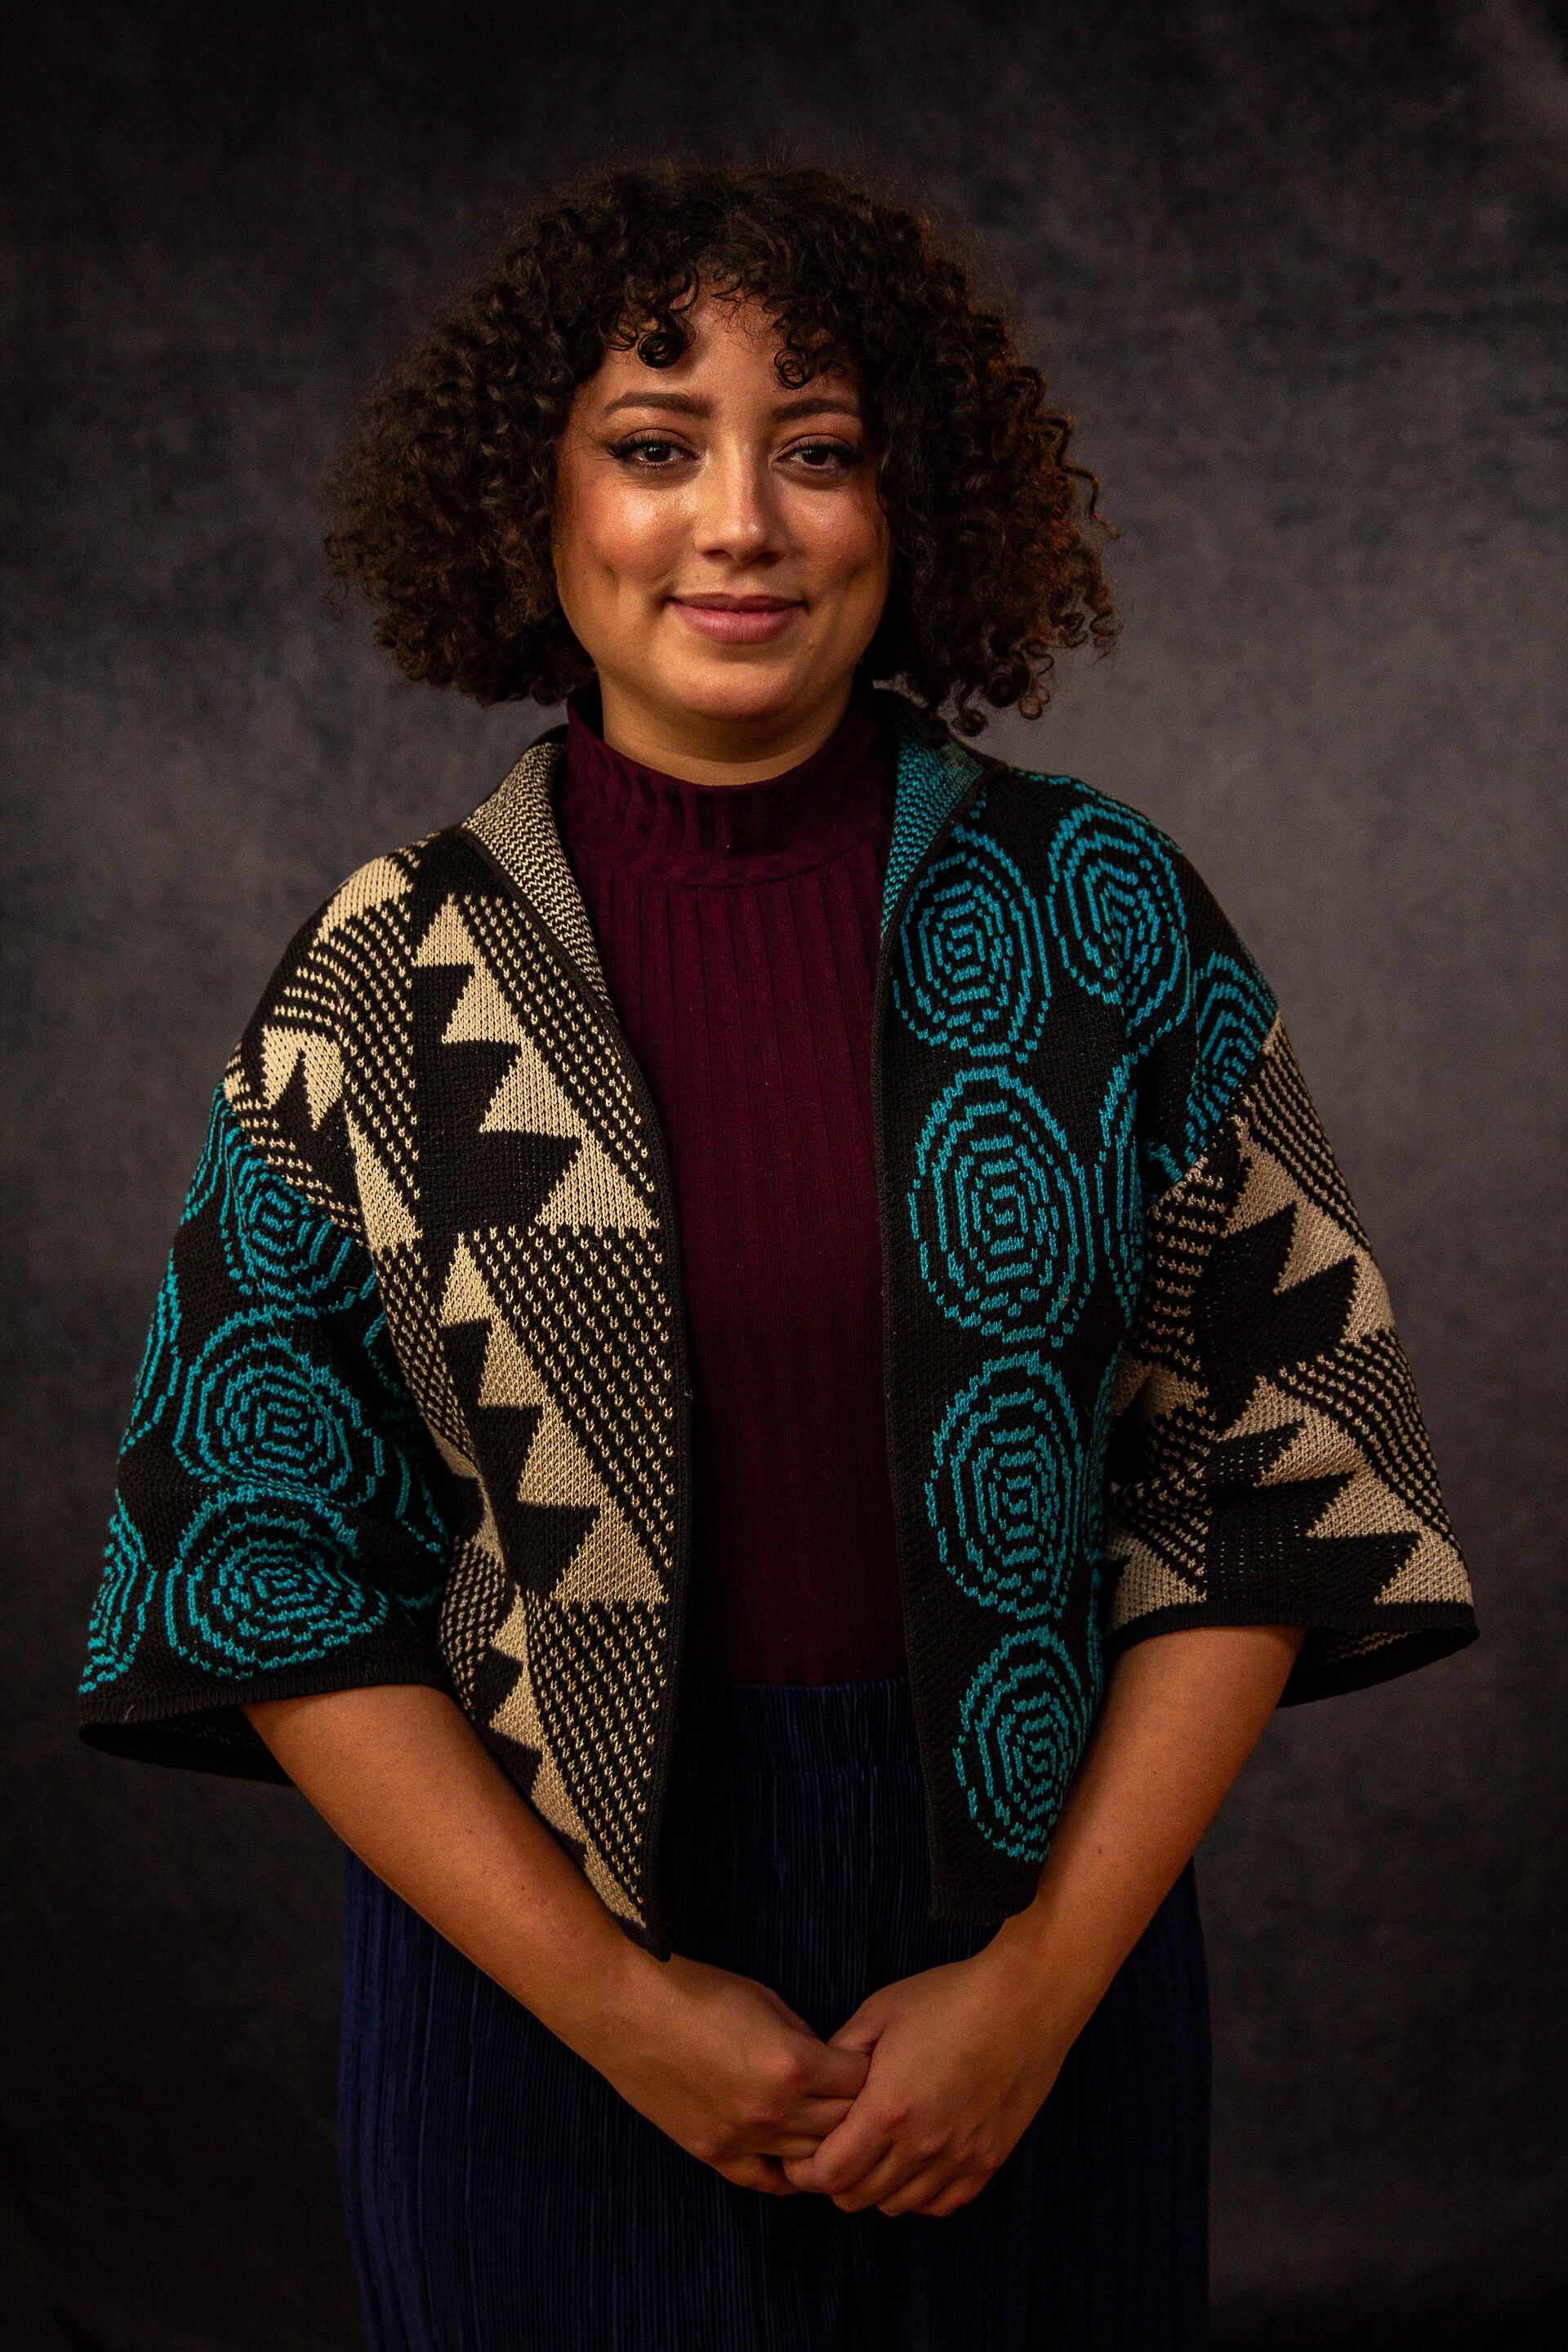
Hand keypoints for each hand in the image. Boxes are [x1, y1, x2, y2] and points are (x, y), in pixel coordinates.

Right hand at [572, 1948, 870, 2196]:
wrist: (626, 2009)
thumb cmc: (695, 1991)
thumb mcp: (765, 1999)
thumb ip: (803, 2037)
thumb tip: (828, 2062)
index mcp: (795, 2063)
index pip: (861, 2083)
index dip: (870, 2071)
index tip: (869, 2063)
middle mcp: (776, 2110)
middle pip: (845, 2127)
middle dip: (858, 2110)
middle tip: (861, 2099)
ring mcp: (743, 2138)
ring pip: (811, 2160)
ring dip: (827, 2143)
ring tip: (834, 2128)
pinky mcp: (713, 2153)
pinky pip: (766, 2179)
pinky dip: (788, 2173)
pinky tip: (797, 2161)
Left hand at [780, 1935, 1067, 2216]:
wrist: (1023, 2001)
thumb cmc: (948, 1999)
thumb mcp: (878, 2012)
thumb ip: (839, 2055)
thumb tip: (816, 2085)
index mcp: (886, 2110)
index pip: (829, 2175)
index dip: (805, 2172)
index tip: (799, 2157)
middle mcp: (921, 2146)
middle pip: (858, 2197)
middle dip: (836, 2180)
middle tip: (834, 2153)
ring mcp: (958, 2159)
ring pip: (898, 2205)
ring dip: (876, 2187)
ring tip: (873, 2155)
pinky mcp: (988, 2161)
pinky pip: (941, 2204)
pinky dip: (919, 2193)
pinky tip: (913, 2164)